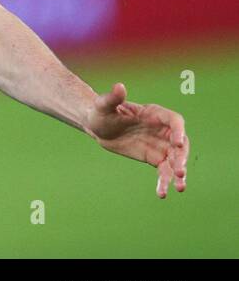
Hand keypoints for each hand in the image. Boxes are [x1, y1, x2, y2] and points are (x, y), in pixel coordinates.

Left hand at [84, 83, 188, 197]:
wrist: (97, 127)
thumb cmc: (101, 111)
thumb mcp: (104, 105)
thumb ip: (112, 97)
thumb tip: (119, 86)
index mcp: (154, 113)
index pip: (174, 121)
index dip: (179, 131)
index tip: (178, 144)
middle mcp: (162, 130)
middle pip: (180, 144)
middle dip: (182, 158)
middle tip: (180, 171)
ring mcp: (160, 145)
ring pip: (175, 160)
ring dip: (178, 173)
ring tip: (179, 188)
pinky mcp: (154, 158)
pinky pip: (163, 171)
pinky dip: (164, 182)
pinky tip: (162, 193)